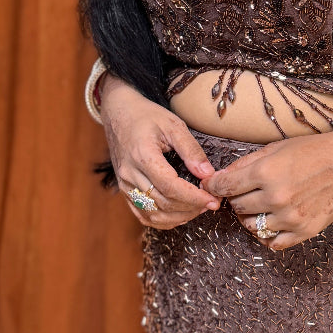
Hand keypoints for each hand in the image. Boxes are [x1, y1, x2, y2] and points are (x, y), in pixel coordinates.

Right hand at [101, 76, 221, 227]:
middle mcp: (130, 174)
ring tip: (199, 209)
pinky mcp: (123, 190)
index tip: (214, 200)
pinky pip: (142, 214)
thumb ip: (191, 150)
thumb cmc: (147, 115)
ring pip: (152, 214)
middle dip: (191, 207)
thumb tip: (208, 174)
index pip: (171, 187)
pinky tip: (180, 214)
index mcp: (143, 155)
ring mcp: (124, 184)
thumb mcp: (173, 125)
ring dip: (179, 217)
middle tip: (212, 203)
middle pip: (163, 203)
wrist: (119, 112)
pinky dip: (162, 220)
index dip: (194, 198)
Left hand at [202, 119, 332, 249]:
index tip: (212, 186)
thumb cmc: (314, 151)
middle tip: (246, 191)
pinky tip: (273, 220)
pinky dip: (268, 234)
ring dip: (250, 217)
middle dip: (237, 198)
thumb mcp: (276, 148)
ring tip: (261, 205)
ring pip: (252, 226)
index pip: (225, 187)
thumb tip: (218, 178)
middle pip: (237, 207)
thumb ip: (245, 164)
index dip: (214, 186)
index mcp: (266, 172)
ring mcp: (290, 217)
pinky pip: (273, 242)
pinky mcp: (304, 231)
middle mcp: (276, 197)